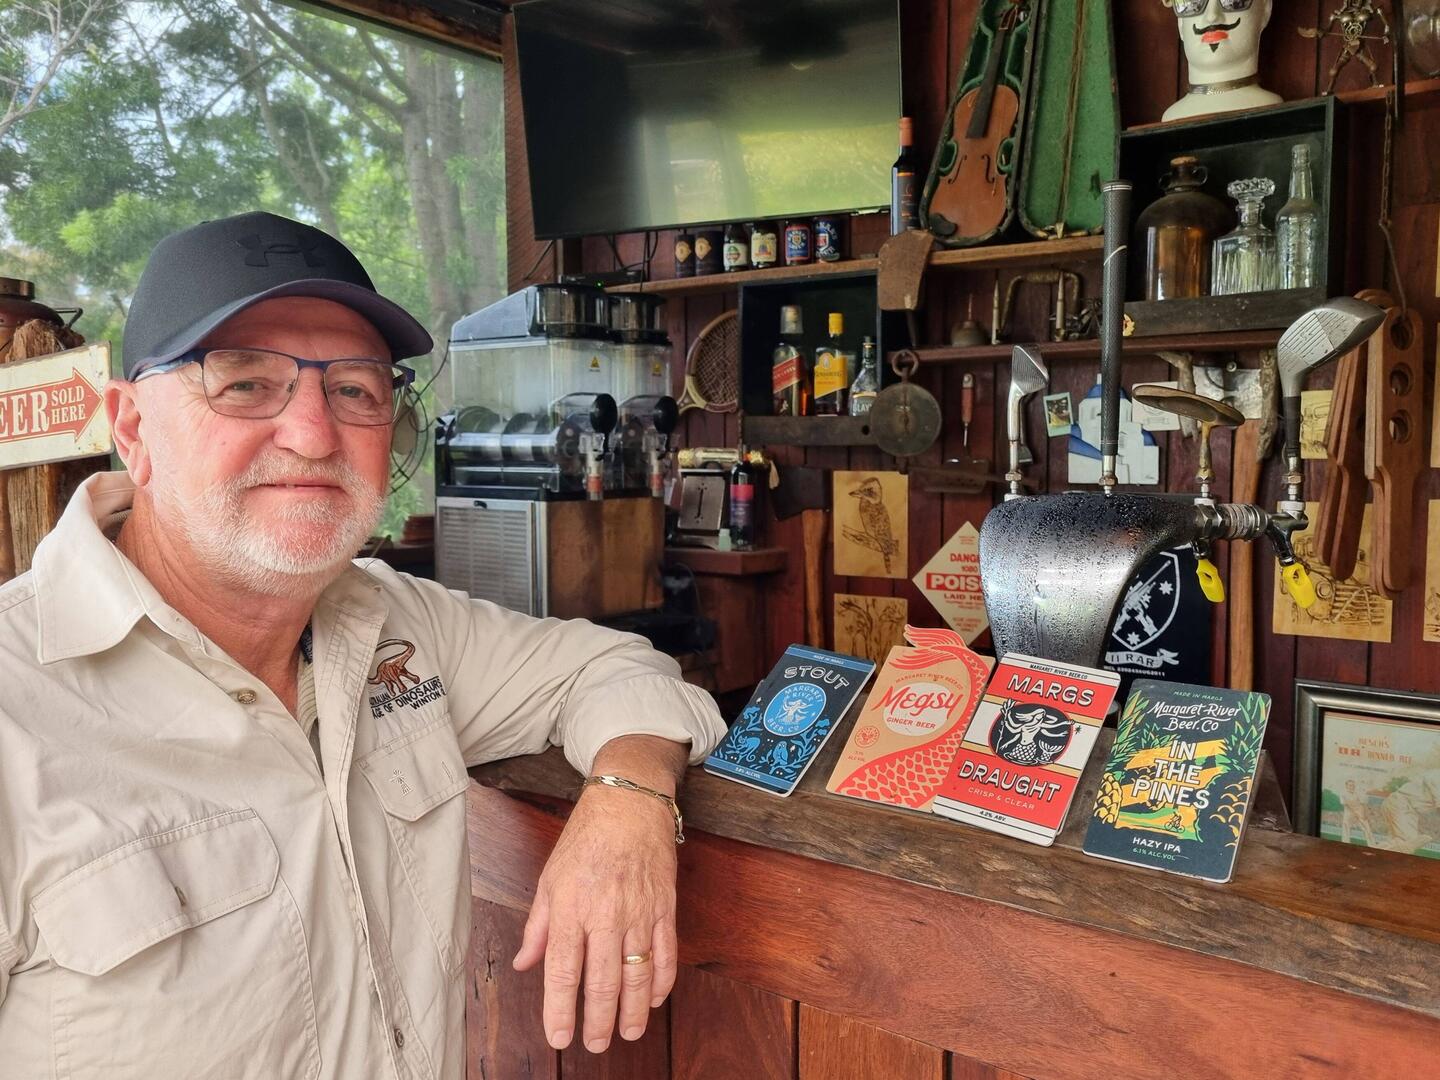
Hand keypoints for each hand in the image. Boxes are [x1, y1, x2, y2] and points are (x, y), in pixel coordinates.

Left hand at [512, 737, 686, 1053]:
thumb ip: (538, 926)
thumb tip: (524, 963)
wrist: (629, 801)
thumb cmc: (585, 837)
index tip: (558, 1038)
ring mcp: (639, 912)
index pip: (564, 970)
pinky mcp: (664, 907)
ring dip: (633, 1010)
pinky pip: (666, 952)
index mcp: (571, 907)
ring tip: (627, 1033)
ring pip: (638, 973)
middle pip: (603, 980)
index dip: (560, 1010)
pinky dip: (662, 981)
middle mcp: (605, 914)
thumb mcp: (550, 877)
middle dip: (599, 1020)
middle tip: (596, 1045)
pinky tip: (652, 999)